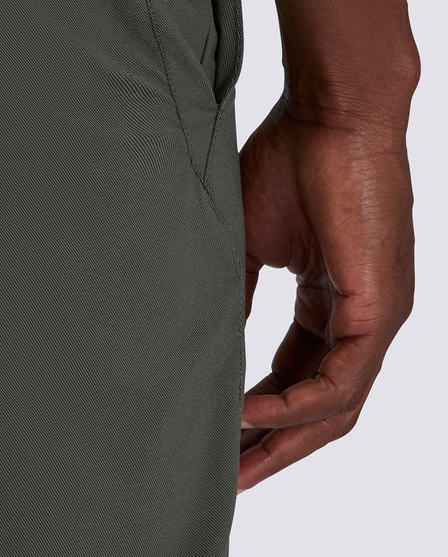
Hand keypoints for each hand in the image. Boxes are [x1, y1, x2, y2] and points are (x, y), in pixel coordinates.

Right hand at [237, 92, 414, 491]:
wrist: (330, 111)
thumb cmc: (291, 158)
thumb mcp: (251, 240)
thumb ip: (238, 293)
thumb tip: (211, 336)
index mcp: (331, 299)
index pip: (299, 376)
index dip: (261, 413)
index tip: (218, 437)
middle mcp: (360, 318)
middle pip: (322, 407)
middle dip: (275, 446)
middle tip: (230, 477)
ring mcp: (376, 316)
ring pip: (336, 405)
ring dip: (284, 439)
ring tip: (236, 461)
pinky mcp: (379, 306)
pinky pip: (341, 379)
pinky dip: (296, 404)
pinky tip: (252, 412)